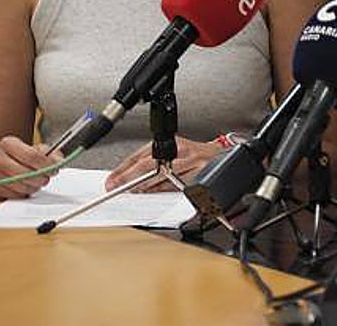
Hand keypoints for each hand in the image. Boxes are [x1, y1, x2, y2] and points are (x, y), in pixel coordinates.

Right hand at [0, 136, 62, 198]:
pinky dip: (21, 194)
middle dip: (39, 178)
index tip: (54, 169)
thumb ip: (50, 153)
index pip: (31, 155)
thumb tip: (58, 162)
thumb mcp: (37, 148)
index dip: (46, 164)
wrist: (4, 161)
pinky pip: (9, 195)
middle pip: (23, 173)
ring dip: (31, 187)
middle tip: (46, 178)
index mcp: (8, 144)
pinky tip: (26, 188)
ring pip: (16, 186)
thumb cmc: (22, 155)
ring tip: (37, 183)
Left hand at [105, 136, 223, 191]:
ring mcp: (193, 165)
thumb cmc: (196, 156)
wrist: (225, 158)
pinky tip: (153, 194)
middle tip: (116, 188)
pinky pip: (177, 188)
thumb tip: (126, 176)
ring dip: (144, 188)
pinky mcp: (200, 178)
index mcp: (174, 143)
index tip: (112, 180)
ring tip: (133, 192)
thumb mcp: (174, 151)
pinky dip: (162, 192)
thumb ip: (153, 161)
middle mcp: (183, 152)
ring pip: (162, 179)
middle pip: (151, 167)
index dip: (124, 169)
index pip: (143, 156)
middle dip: (130, 180)